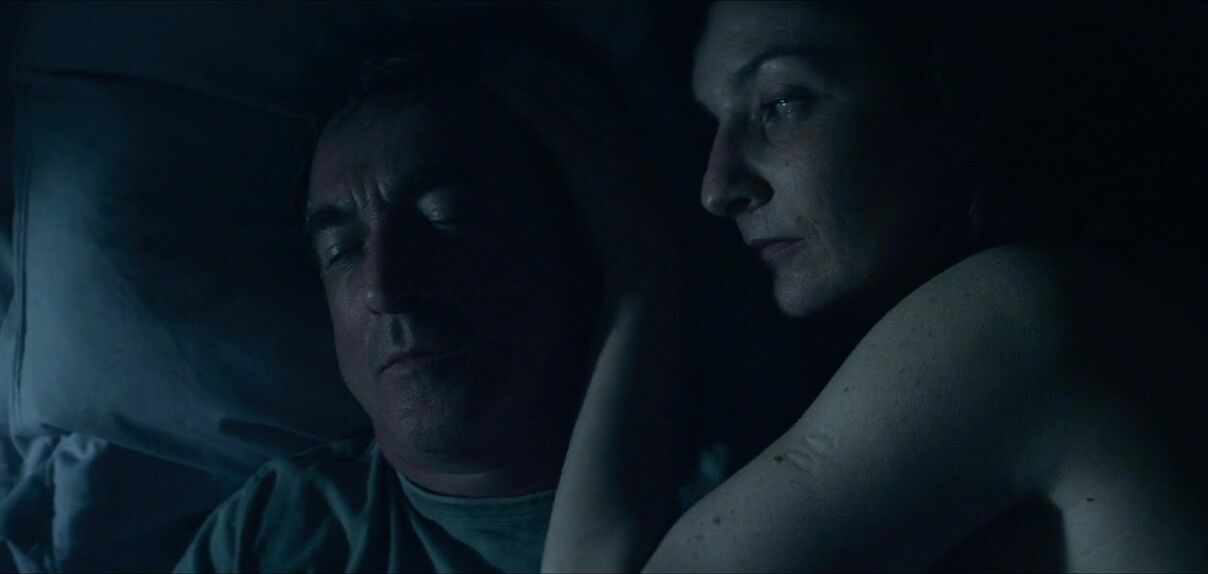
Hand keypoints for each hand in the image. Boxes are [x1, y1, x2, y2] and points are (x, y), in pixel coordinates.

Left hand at [479, 45, 678, 305]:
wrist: (646, 268)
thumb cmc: (626, 250)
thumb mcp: (609, 203)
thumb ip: (593, 180)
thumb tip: (570, 172)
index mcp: (626, 144)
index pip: (590, 96)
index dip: (559, 76)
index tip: (528, 63)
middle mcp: (617, 135)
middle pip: (572, 85)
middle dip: (536, 64)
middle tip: (498, 48)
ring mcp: (602, 144)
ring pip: (556, 93)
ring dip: (520, 70)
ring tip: (488, 58)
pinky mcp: (584, 157)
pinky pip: (546, 116)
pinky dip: (517, 94)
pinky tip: (492, 81)